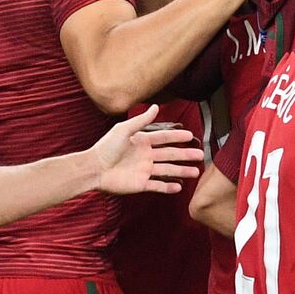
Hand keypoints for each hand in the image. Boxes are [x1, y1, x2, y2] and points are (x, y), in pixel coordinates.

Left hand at [90, 106, 204, 194]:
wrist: (94, 168)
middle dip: (185, 155)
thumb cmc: (105, 147)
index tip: (191, 135)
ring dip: (182, 171)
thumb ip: (141, 120)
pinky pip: (157, 186)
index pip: (164, 138)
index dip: (177, 136)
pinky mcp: (140, 184)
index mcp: (142, 142)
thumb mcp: (124, 130)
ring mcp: (144, 171)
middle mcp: (145, 156)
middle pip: (170, 155)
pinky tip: (179, 187)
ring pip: (167, 170)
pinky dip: (168, 187)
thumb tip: (156, 106)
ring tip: (195, 172)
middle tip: (200, 155)